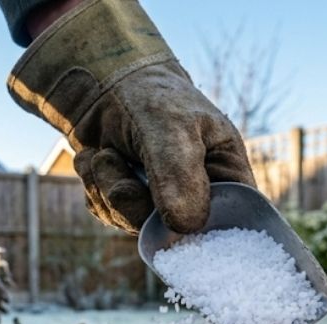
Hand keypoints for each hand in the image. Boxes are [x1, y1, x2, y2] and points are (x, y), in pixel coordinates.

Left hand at [8, 0, 254, 233]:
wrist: (105, 85)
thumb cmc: (151, 96)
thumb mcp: (170, 126)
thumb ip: (178, 173)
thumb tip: (185, 227)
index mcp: (228, 177)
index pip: (231, 226)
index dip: (204, 236)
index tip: (167, 225)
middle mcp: (198, 198)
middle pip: (170, 235)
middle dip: (131, 200)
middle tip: (110, 159)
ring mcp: (162, 206)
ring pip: (131, 225)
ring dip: (106, 187)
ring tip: (105, 152)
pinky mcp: (129, 207)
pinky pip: (108, 215)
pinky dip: (95, 187)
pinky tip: (97, 158)